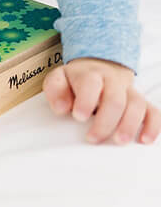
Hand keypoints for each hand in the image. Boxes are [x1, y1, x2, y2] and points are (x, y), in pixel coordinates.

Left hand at [43, 57, 160, 144]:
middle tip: (93, 138)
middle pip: (115, 99)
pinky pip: (153, 112)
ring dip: (129, 125)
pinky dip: (152, 126)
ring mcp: (129, 91)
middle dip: (106, 121)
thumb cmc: (76, 78)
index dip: (86, 100)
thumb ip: (56, 90)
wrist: (98, 65)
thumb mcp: (59, 78)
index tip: (78, 116)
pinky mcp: (142, 102)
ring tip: (119, 141)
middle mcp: (113, 81)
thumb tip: (62, 108)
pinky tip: (144, 139)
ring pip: (137, 105)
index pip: (91, 84)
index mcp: (91, 74)